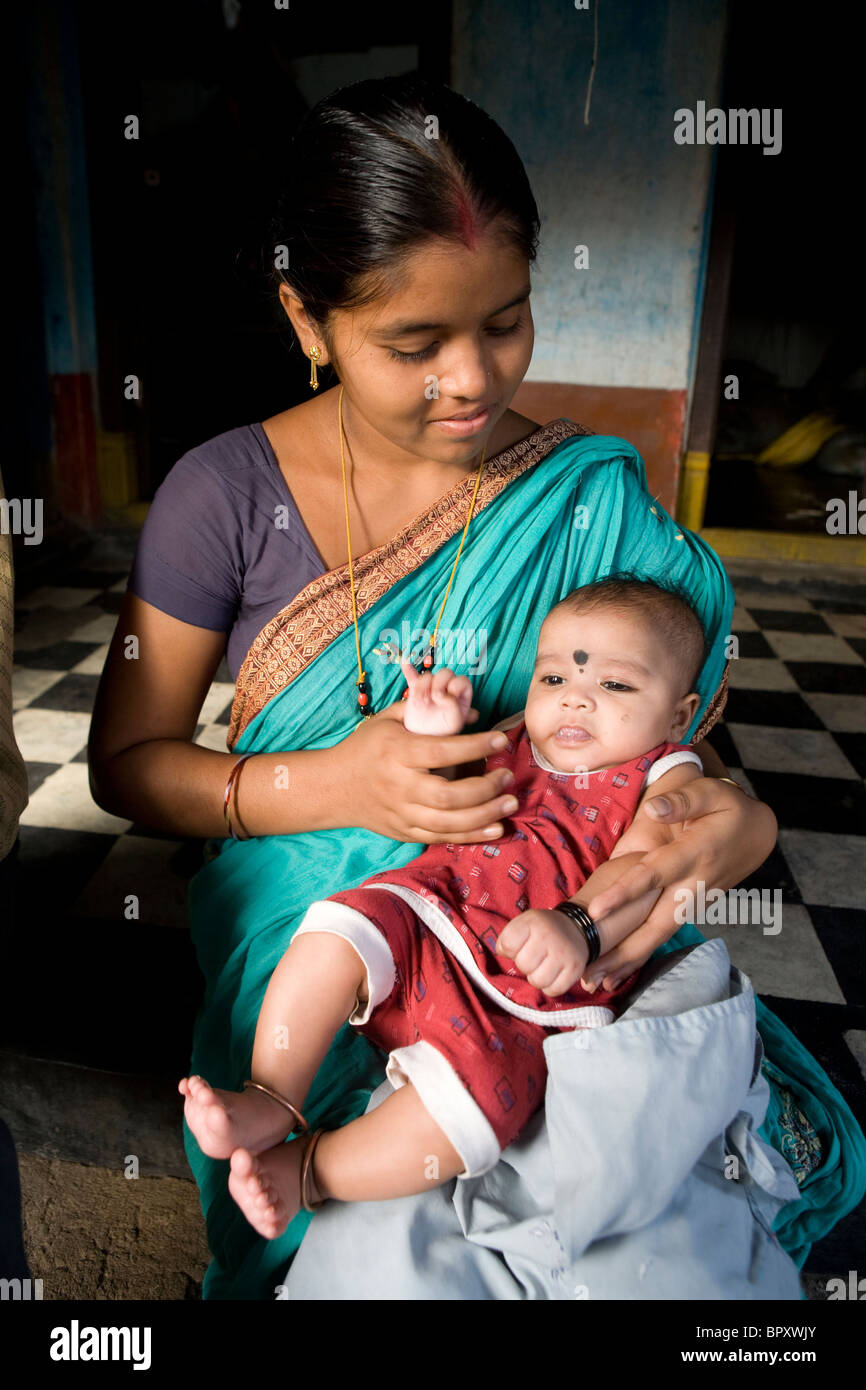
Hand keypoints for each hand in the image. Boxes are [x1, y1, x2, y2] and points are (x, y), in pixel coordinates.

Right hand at [338, 699, 518, 843]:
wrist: (334, 787)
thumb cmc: (366, 747)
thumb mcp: (388, 720)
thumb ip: (427, 712)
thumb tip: (473, 714)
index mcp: (396, 753)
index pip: (440, 752)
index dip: (474, 747)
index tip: (499, 739)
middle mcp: (399, 786)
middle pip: (448, 795)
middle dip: (485, 788)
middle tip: (507, 776)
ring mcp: (402, 814)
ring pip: (449, 822)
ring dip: (485, 814)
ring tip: (510, 802)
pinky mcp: (405, 832)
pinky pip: (443, 837)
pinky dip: (472, 835)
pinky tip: (496, 827)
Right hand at [400, 658, 472, 734]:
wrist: (423, 737)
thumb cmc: (444, 731)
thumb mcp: (454, 722)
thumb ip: (454, 707)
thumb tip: (446, 697)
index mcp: (462, 694)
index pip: (461, 681)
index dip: (453, 687)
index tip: (445, 699)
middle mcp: (448, 688)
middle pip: (445, 673)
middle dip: (437, 685)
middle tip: (433, 699)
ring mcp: (432, 688)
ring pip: (428, 676)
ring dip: (422, 689)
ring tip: (420, 704)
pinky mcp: (417, 689)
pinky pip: (413, 676)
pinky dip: (409, 670)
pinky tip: (405, 664)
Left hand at [496, 908, 588, 996]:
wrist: (575, 927)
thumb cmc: (541, 929)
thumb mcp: (522, 923)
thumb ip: (507, 938)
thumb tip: (503, 954)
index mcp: (533, 922)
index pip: (508, 945)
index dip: (510, 950)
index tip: (519, 945)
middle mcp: (549, 936)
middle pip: (523, 965)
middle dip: (525, 964)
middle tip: (533, 957)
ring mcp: (564, 954)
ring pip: (538, 981)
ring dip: (536, 977)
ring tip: (542, 966)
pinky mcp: (575, 969)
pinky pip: (553, 990)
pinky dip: (550, 986)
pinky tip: (553, 973)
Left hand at [581, 777, 776, 990]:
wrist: (759, 834)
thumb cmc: (730, 808)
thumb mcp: (713, 792)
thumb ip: (683, 799)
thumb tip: (653, 807)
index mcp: (696, 854)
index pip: (655, 876)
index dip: (626, 893)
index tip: (596, 911)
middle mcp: (695, 884)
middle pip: (657, 924)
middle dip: (624, 950)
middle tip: (591, 973)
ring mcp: (696, 901)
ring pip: (661, 935)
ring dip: (630, 960)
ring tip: (597, 983)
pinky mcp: (693, 908)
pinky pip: (665, 933)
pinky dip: (643, 955)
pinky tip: (619, 973)